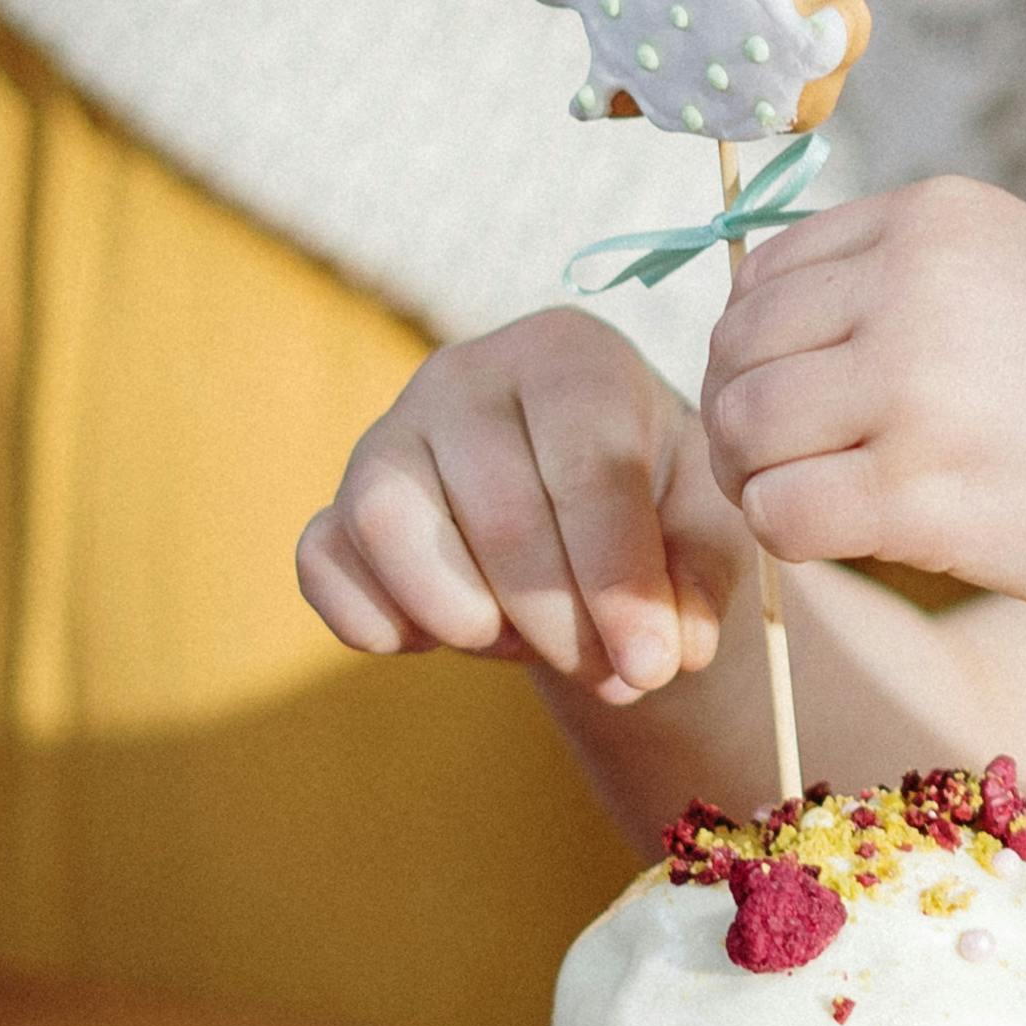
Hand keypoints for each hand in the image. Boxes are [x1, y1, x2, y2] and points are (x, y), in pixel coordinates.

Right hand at [297, 304, 752, 700]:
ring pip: (387, 523)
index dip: (618, 577)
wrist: (581, 511)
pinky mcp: (335, 503)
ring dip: (461, 615)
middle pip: (498, 509)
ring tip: (518, 639)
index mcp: (567, 353)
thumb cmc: (653, 500)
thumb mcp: (704, 523)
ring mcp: (386, 435)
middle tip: (604, 671)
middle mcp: (464, 374)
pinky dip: (374, 622)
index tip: (651, 665)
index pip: (587, 464)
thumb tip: (674, 646)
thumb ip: (701, 575)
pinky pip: (322, 563)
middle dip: (557, 620)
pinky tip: (437, 639)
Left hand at [701, 178, 1025, 621]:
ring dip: (761, 480)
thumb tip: (741, 330)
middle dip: (746, 419)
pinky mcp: (925, 488)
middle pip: (738, 350)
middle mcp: (919, 281)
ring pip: (745, 431)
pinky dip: (793, 537)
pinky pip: (782, 513)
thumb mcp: (1013, 278)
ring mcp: (920, 383)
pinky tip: (854, 538)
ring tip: (825, 501)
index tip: (800, 400)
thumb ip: (893, 284)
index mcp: (937, 217)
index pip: (763, 272)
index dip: (757, 347)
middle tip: (793, 467)